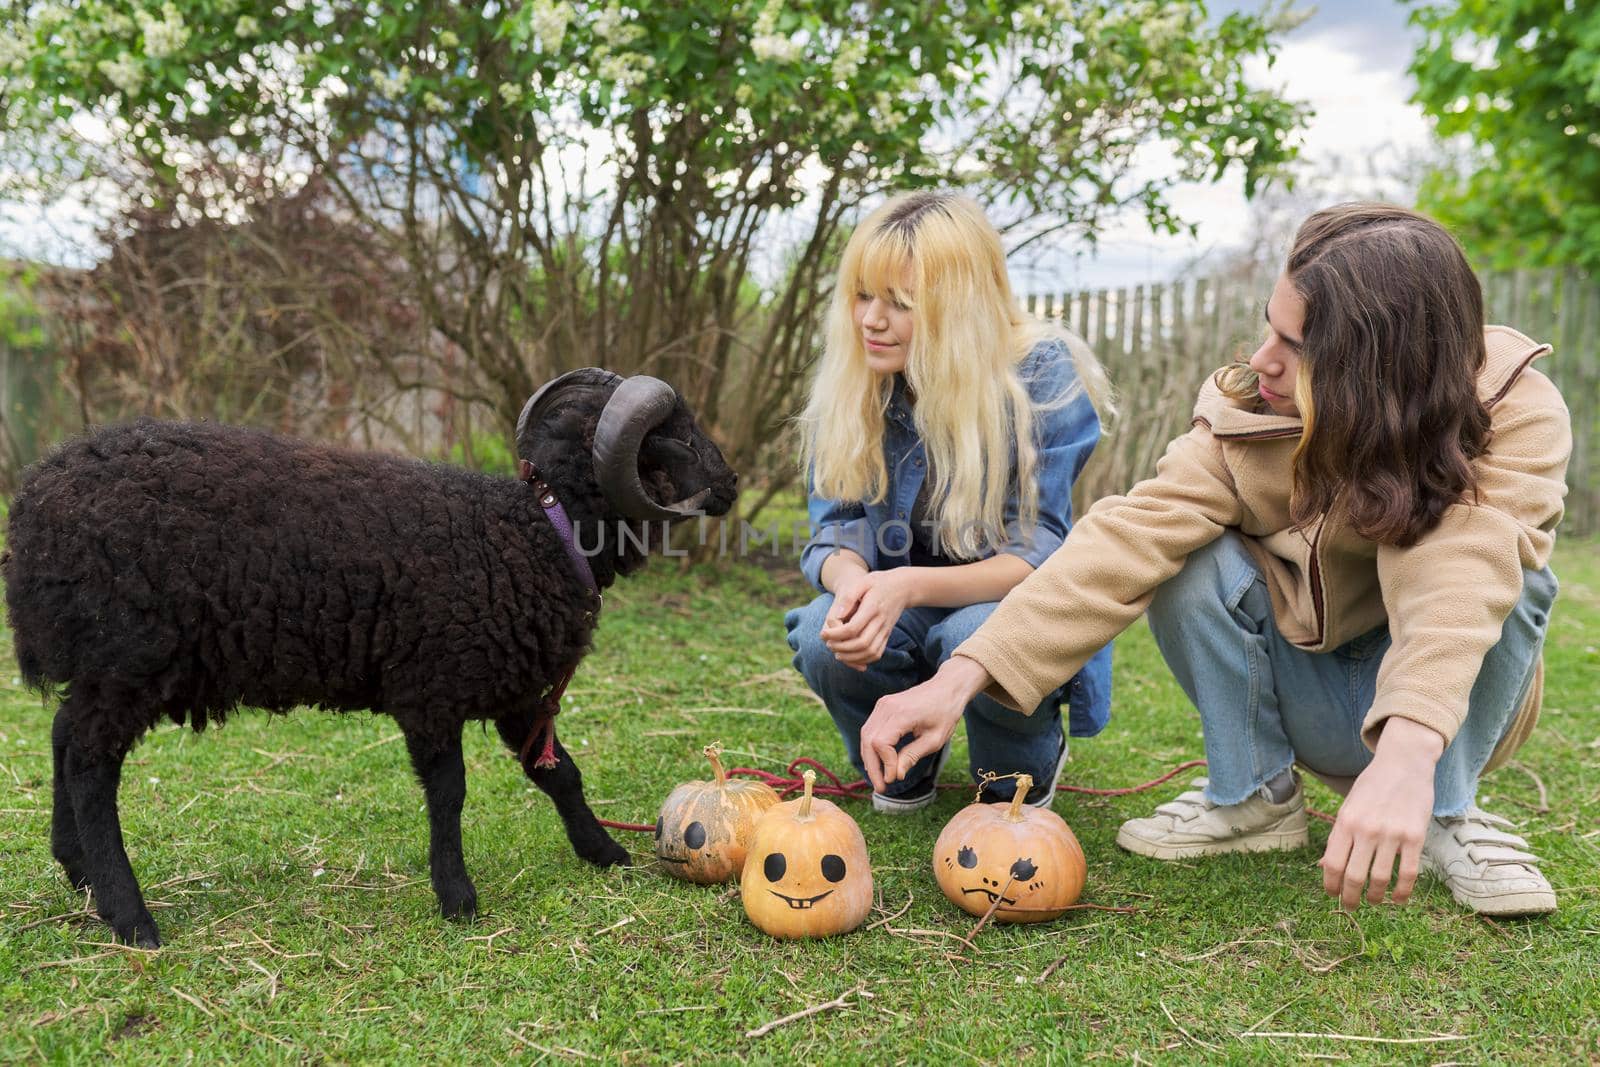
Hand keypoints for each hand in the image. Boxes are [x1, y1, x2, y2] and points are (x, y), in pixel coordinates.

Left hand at [822, 569, 916, 669]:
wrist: (903, 588)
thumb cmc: (878, 583)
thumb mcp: (863, 581)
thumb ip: (849, 597)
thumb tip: (838, 615)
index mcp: (872, 608)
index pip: (853, 628)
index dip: (836, 634)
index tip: (823, 634)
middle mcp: (881, 621)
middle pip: (862, 643)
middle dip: (842, 648)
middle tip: (829, 644)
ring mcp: (886, 630)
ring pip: (870, 652)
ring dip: (852, 657)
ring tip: (837, 654)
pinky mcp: (887, 636)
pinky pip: (877, 653)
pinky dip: (863, 659)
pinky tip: (850, 657)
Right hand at [860, 656, 989, 791]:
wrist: (947, 688)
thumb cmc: (945, 713)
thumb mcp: (935, 740)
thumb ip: (912, 756)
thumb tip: (895, 775)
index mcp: (902, 714)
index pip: (881, 743)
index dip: (885, 764)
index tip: (895, 778)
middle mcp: (887, 707)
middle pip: (868, 740)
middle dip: (872, 767)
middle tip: (881, 787)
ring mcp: (882, 704)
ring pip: (866, 735)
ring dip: (870, 758)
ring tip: (879, 778)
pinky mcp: (882, 706)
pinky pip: (871, 729)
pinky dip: (872, 747)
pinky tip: (880, 762)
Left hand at [1320, 717, 1444, 908]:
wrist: (1404, 763)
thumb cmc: (1372, 786)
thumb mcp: (1348, 806)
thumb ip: (1339, 836)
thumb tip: (1324, 867)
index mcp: (1345, 822)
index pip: (1332, 863)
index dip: (1330, 885)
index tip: (1332, 895)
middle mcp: (1366, 830)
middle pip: (1354, 876)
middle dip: (1350, 898)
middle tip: (1350, 906)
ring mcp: (1391, 834)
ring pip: (1380, 879)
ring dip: (1375, 897)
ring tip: (1373, 902)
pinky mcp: (1414, 837)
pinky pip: (1408, 873)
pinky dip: (1402, 892)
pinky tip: (1398, 900)